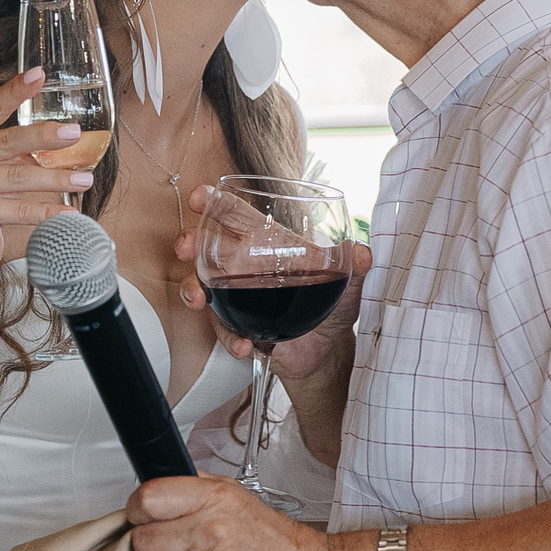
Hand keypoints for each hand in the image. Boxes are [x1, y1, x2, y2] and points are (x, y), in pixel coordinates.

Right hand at [0, 67, 94, 280]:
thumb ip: (16, 151)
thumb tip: (66, 137)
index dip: (14, 91)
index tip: (39, 75)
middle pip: (5, 141)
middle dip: (44, 137)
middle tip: (74, 132)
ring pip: (16, 176)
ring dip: (55, 179)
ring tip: (84, 179)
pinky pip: (16, 209)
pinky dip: (46, 211)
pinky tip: (70, 212)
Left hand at [126, 474, 357, 550]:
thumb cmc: (274, 542)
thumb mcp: (237, 497)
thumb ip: (195, 488)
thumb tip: (156, 485)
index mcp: (215, 500)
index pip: (148, 499)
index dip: (138, 510)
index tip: (144, 516)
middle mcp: (210, 532)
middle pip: (143, 540)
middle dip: (154, 545)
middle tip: (176, 546)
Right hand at [175, 195, 369, 388]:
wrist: (327, 353)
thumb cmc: (333, 307)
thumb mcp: (347, 285)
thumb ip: (354, 267)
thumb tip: (363, 252)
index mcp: (268, 245)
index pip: (238, 217)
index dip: (218, 204)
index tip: (201, 197)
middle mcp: (246, 267)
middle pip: (208, 246)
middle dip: (191, 242)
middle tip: (187, 246)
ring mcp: (236, 297)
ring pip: (202, 285)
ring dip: (193, 288)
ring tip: (199, 298)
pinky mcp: (236, 325)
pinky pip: (221, 327)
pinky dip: (229, 336)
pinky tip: (244, 343)